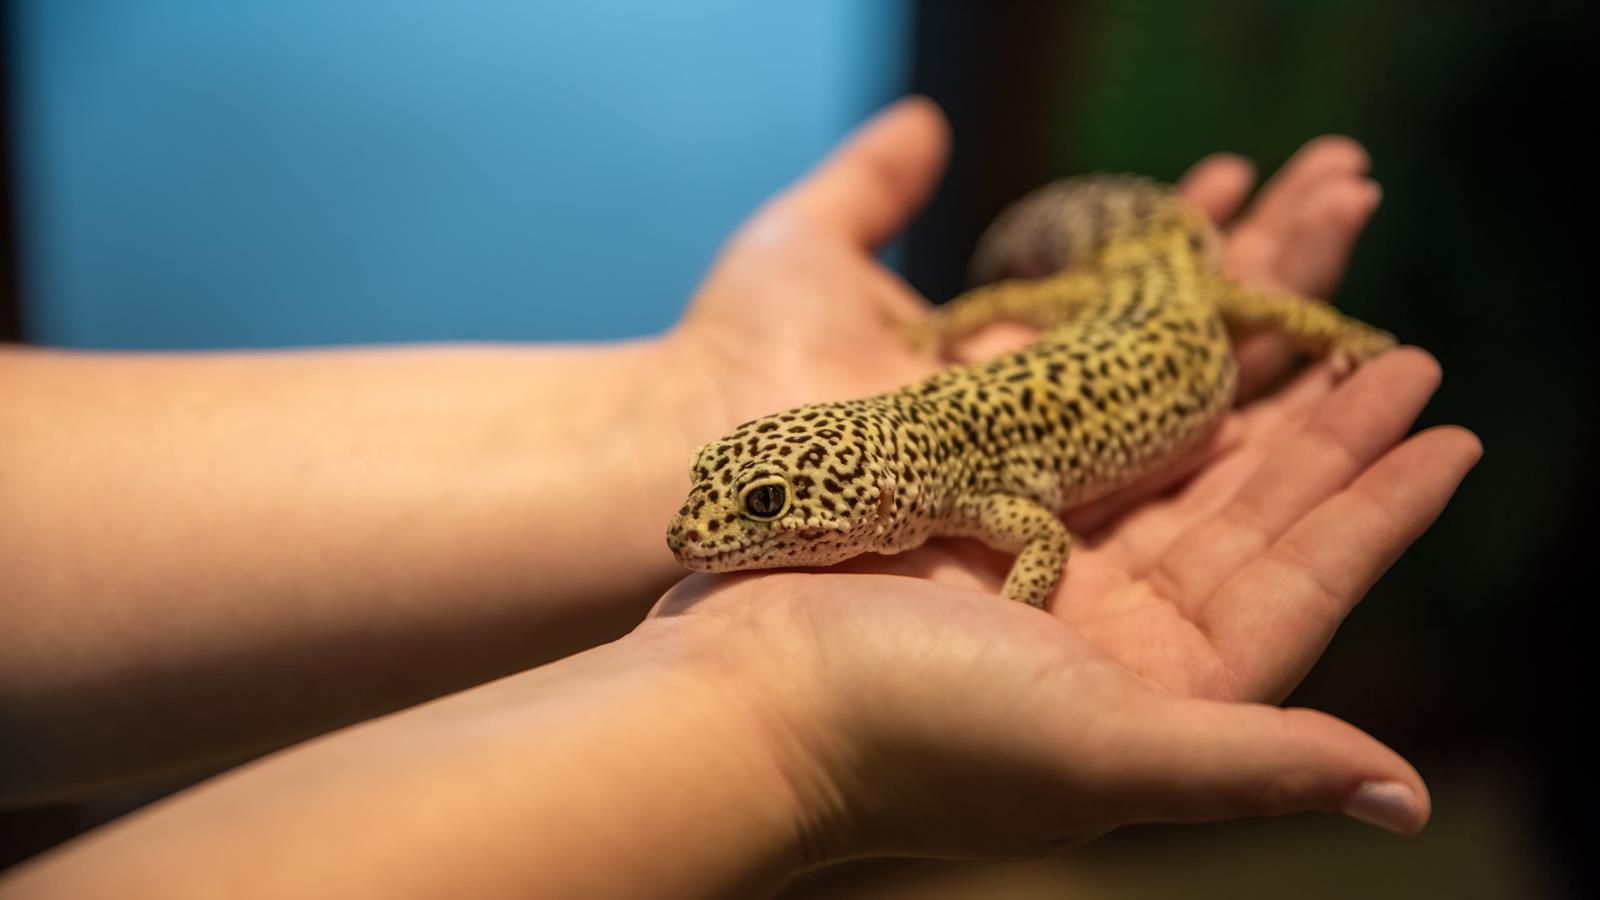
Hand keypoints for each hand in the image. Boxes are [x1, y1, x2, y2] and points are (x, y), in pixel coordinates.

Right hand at [647, 97, 1481, 860]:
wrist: (742, 699)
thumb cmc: (914, 731)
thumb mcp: (1100, 753)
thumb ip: (1250, 764)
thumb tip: (1409, 798)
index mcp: (1161, 693)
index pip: (1298, 586)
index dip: (1376, 511)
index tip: (1448, 431)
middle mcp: (1116, 636)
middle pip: (1246, 517)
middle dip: (1323, 435)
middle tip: (1397, 346)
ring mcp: (1044, 574)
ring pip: (1169, 471)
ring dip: (1242, 400)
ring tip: (1306, 325)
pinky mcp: (979, 523)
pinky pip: (1079, 443)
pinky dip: (1128, 392)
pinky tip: (1169, 346)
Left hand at [669, 96, 1383, 429]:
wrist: (687, 463)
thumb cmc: (736, 357)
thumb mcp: (808, 247)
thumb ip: (875, 187)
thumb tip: (925, 122)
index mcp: (993, 364)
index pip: (1121, 290)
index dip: (1187, 229)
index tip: (1246, 165)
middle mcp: (1039, 426)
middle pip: (1182, 335)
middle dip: (1267, 253)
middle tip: (1350, 177)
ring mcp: (1058, 474)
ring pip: (1209, 379)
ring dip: (1287, 292)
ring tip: (1360, 202)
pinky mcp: (1073, 519)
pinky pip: (1196, 452)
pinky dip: (1268, 388)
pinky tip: (1338, 325)